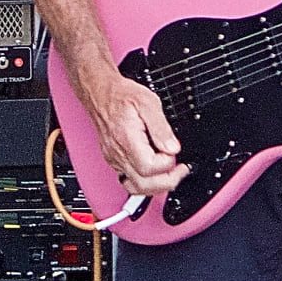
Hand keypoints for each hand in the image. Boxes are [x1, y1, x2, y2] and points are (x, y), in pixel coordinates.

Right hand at [80, 67, 186, 197]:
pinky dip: (145, 181)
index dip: (168, 164)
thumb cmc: (122, 95)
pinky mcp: (114, 160)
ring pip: (135, 187)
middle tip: (181, 170)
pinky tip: (156, 172)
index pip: (149, 168)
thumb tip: (173, 148)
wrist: (100, 92)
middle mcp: (118, 154)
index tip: (175, 153)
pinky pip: (129, 180)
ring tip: (171, 174)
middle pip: (142, 185)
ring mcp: (114, 159)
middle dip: (167, 181)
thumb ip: (162, 128)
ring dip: (156, 187)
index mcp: (126, 140)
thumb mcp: (149, 102)